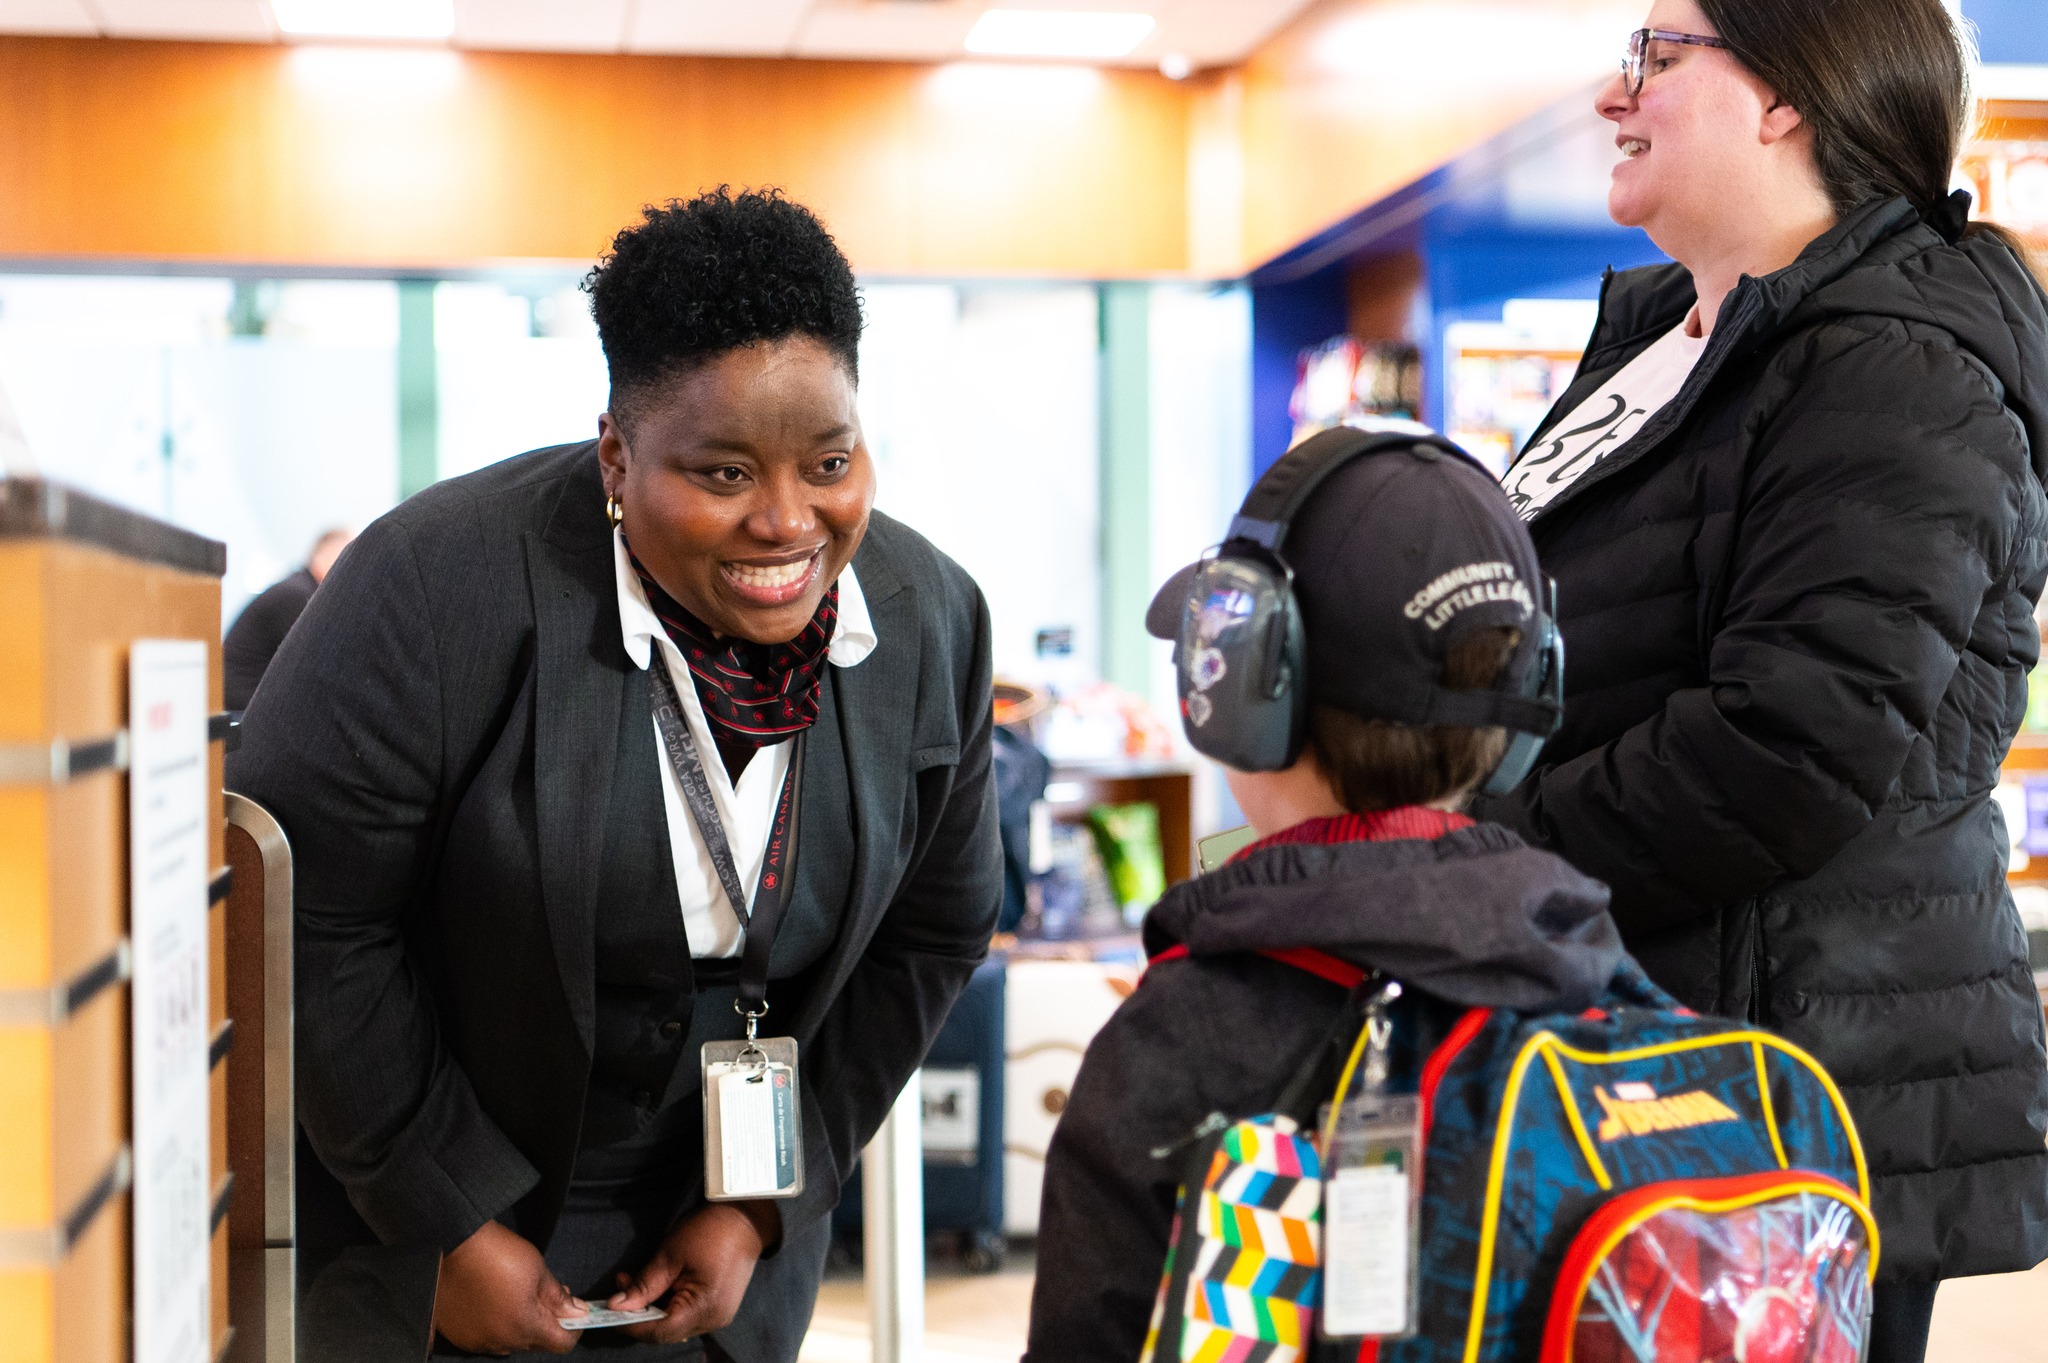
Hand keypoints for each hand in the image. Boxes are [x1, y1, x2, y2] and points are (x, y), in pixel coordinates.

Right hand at [432, 1220, 584, 1354]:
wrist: (455, 1242)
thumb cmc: (498, 1253)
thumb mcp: (538, 1271)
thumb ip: (559, 1298)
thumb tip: (576, 1313)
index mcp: (523, 1327)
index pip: (561, 1344)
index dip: (573, 1329)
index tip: (574, 1313)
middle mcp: (499, 1341)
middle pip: (535, 1343)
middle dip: (546, 1323)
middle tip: (548, 1296)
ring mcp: (475, 1340)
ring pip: (509, 1341)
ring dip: (519, 1325)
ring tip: (518, 1296)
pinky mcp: (458, 1334)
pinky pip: (485, 1337)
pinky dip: (495, 1325)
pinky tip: (494, 1302)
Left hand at [610, 1202, 780, 1343]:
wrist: (747, 1217)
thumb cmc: (710, 1231)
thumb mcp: (671, 1255)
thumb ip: (644, 1284)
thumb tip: (616, 1305)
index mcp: (704, 1308)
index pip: (659, 1331)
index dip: (631, 1323)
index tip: (610, 1308)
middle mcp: (714, 1320)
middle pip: (666, 1331)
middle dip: (639, 1314)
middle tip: (621, 1286)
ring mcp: (719, 1316)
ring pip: (675, 1325)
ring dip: (652, 1308)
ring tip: (636, 1283)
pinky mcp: (719, 1307)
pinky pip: (687, 1315)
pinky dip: (668, 1304)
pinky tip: (659, 1285)